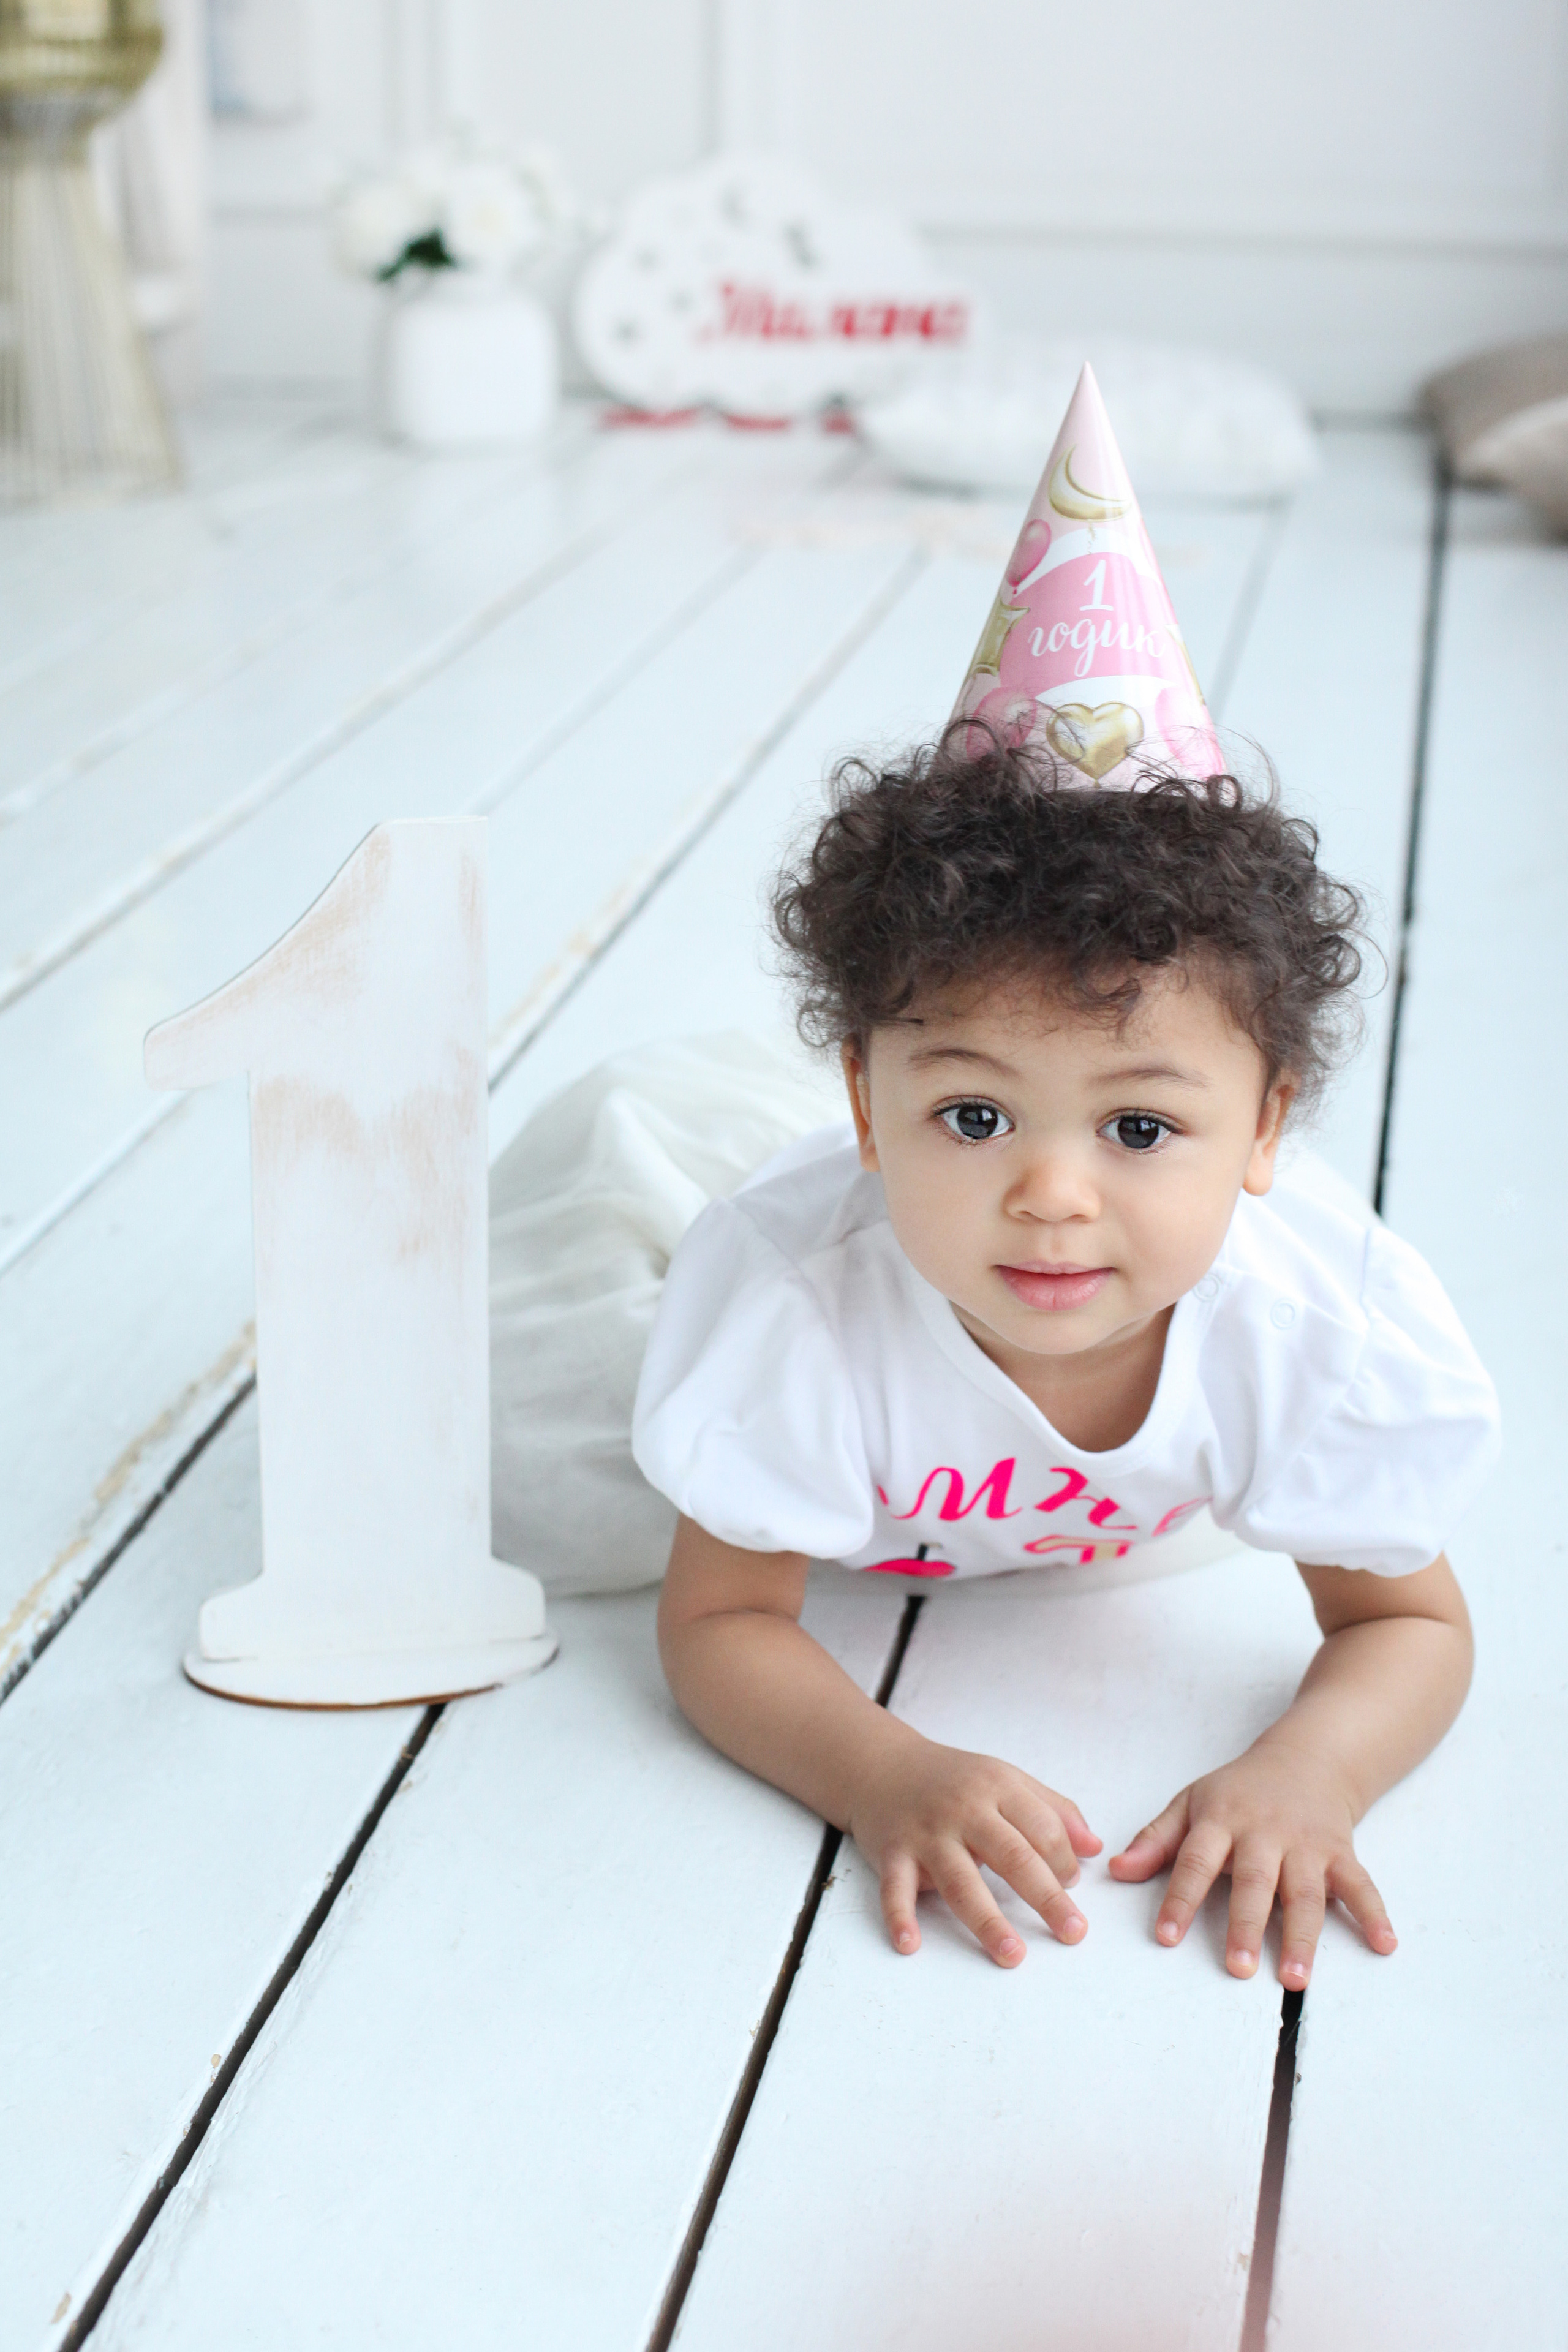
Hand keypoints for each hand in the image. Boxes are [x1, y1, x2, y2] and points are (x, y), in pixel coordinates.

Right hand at [848, 1733, 1101, 1966]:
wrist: (882, 1765)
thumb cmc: (954, 1781)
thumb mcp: (1006, 1780)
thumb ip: (1053, 1810)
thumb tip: (1095, 1849)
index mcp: (997, 1787)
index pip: (1042, 1827)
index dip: (1063, 1861)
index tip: (1073, 1888)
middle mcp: (964, 1809)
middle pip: (1012, 1856)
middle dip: (1047, 1897)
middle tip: (1073, 1933)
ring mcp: (926, 1832)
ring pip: (961, 1880)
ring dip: (987, 1920)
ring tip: (1012, 1954)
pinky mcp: (892, 1852)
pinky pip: (895, 1888)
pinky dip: (900, 1917)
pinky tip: (910, 1944)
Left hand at [1107, 1739, 1397, 1986]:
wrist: (1306, 1760)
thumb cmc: (1240, 1791)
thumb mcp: (1191, 1803)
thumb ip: (1156, 1839)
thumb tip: (1116, 1870)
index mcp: (1222, 1820)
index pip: (1196, 1860)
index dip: (1180, 1898)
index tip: (1166, 1937)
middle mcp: (1265, 1833)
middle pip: (1255, 1880)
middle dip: (1246, 1925)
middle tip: (1237, 1969)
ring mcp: (1307, 1844)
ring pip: (1305, 1891)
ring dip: (1302, 1936)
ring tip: (1294, 1978)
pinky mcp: (1341, 1852)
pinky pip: (1360, 1884)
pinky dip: (1374, 1914)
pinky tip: (1384, 1944)